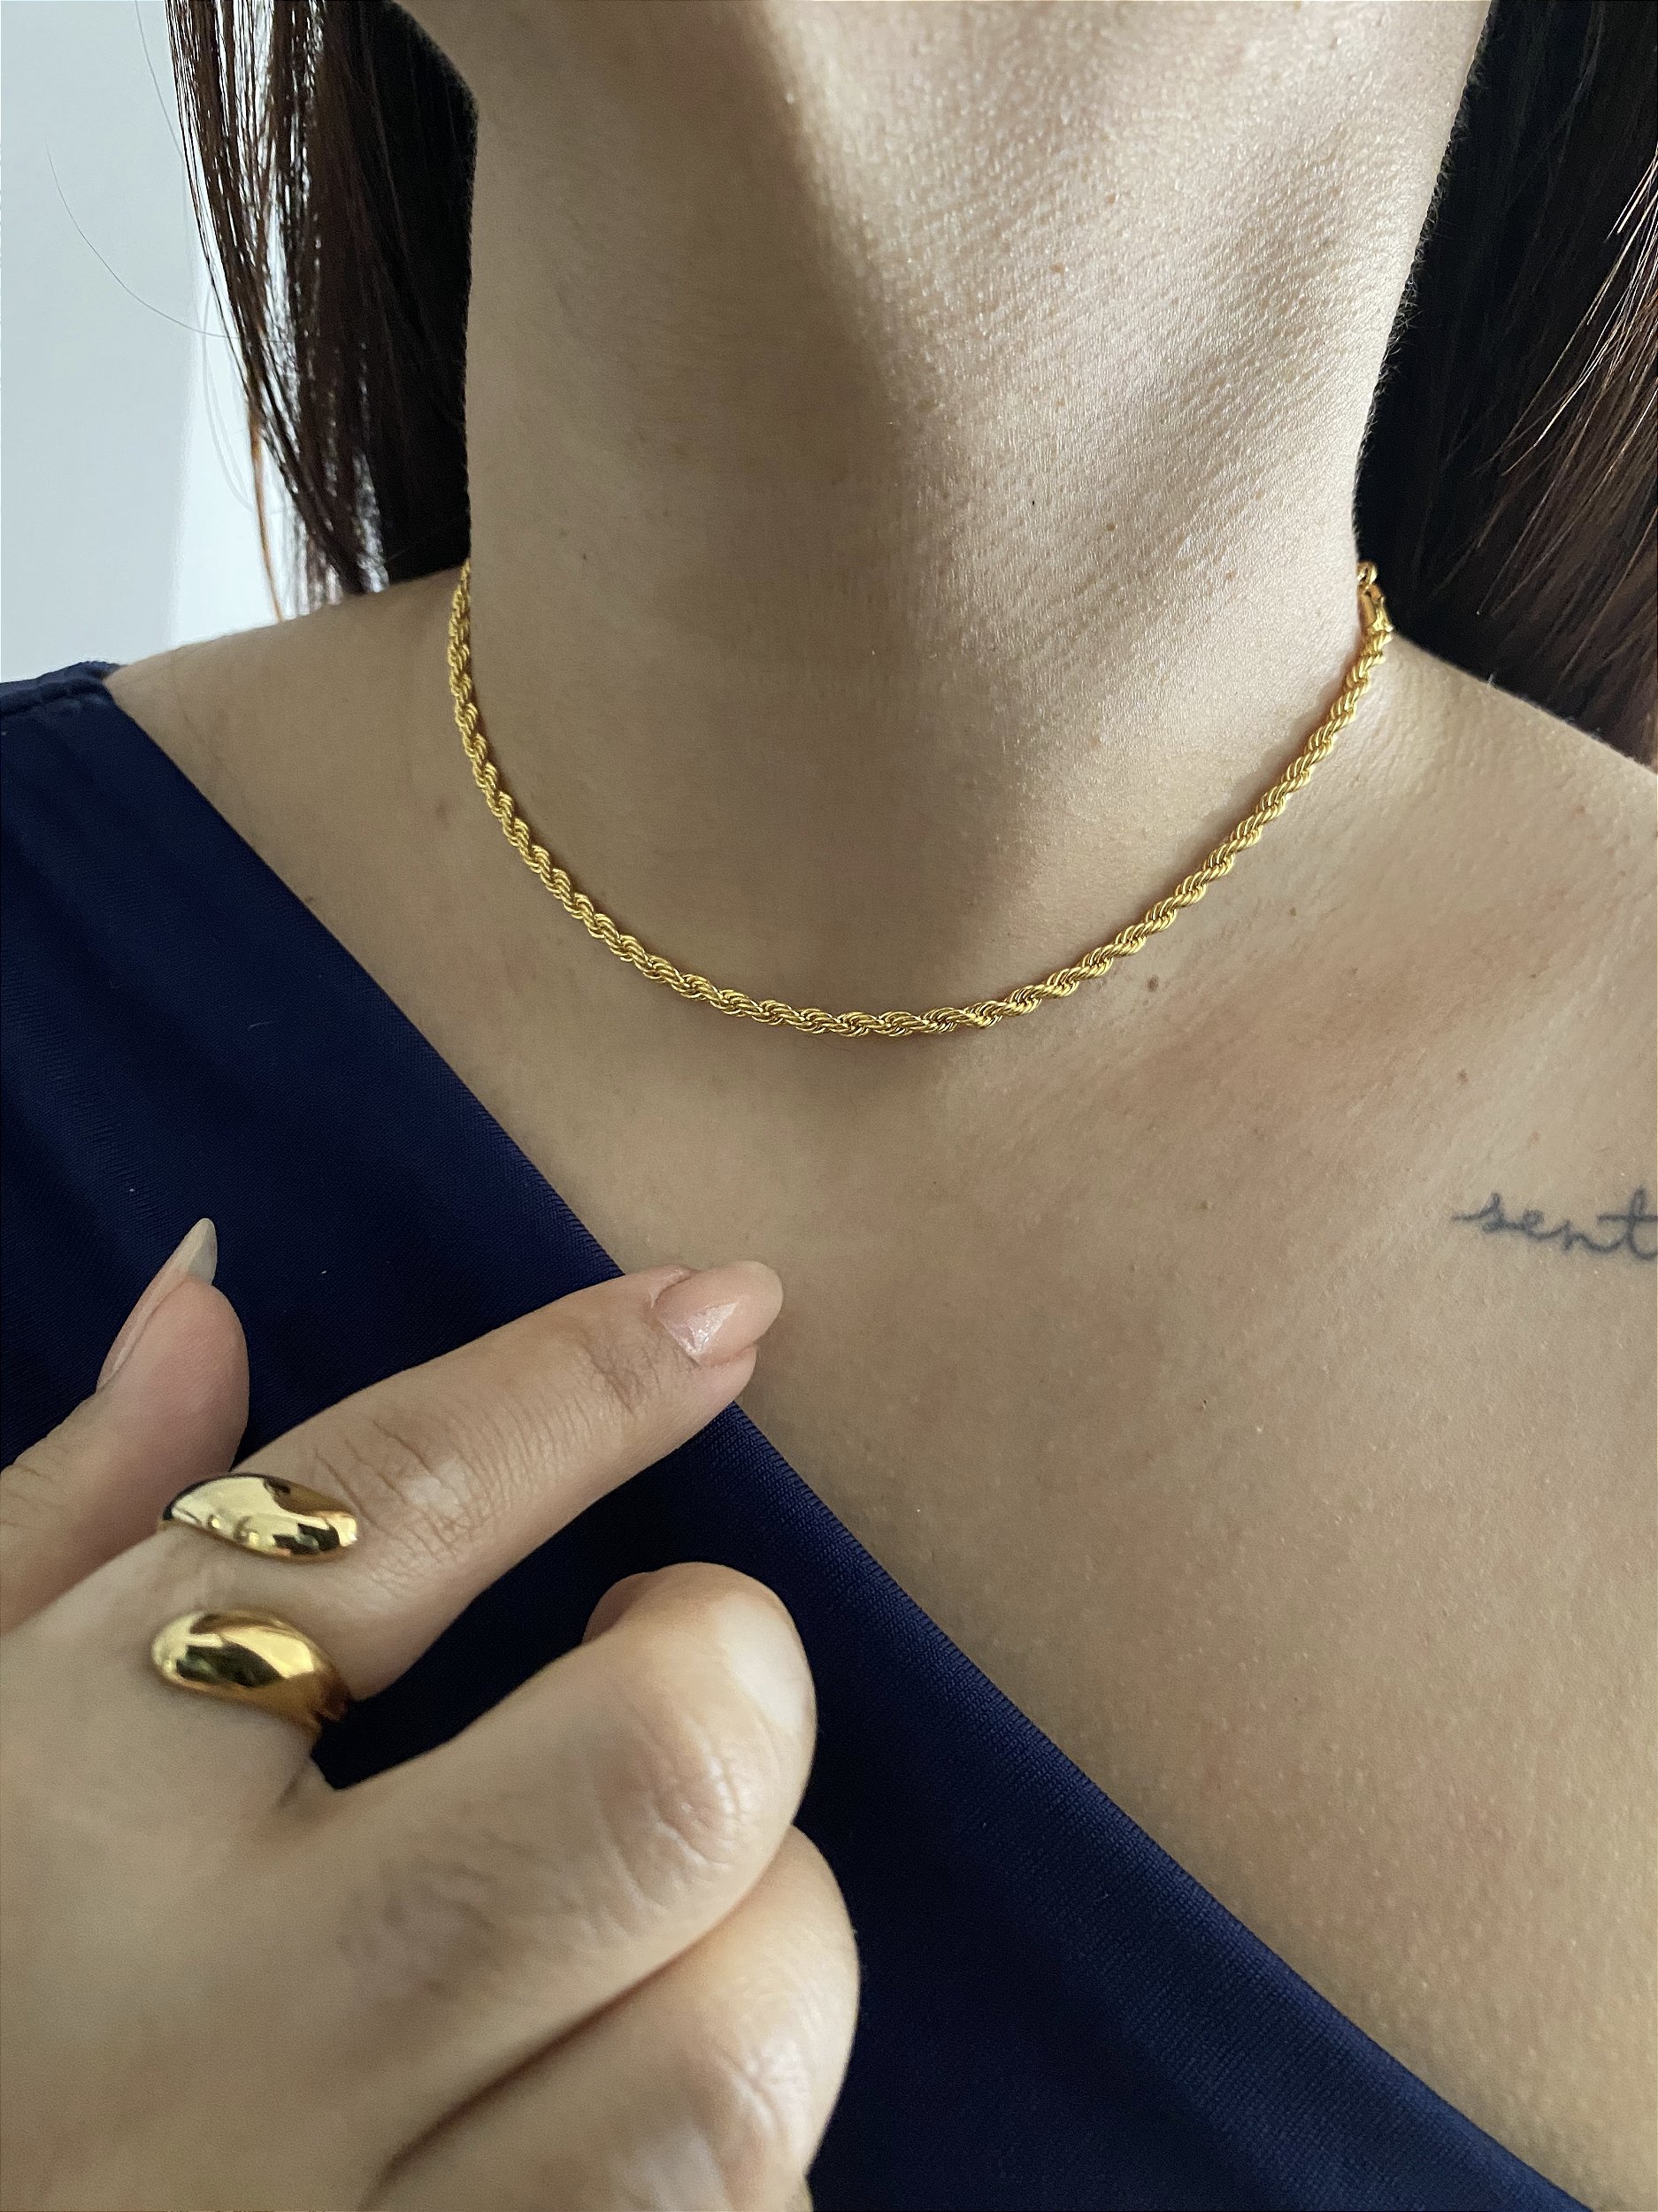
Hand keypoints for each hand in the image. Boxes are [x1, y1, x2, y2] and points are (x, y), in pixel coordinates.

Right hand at [0, 1221, 856, 2210]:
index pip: (383, 1513)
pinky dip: (733, 2158)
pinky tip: (615, 2107)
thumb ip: (64, 1525)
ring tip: (657, 1917)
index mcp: (75, 1823)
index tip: (722, 1306)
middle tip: (670, 1668)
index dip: (585, 1382)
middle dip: (729, 1675)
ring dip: (757, 1940)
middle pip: (656, 1784)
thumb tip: (206, 1305)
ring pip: (734, 2056)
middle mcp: (228, 2049)